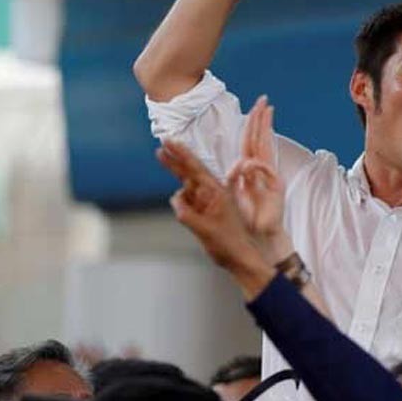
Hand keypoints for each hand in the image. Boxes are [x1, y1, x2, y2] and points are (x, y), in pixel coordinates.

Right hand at [156, 140, 258, 270]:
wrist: (240, 258)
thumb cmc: (230, 244)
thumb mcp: (205, 229)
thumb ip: (186, 214)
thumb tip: (175, 198)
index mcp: (217, 192)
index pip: (196, 168)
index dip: (182, 154)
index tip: (171, 142)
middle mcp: (213, 194)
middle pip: (189, 172)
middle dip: (175, 161)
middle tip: (161, 148)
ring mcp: (208, 203)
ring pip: (187, 190)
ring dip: (180, 196)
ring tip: (190, 216)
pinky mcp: (204, 213)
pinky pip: (187, 204)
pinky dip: (183, 207)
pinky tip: (187, 217)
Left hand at [228, 96, 292, 262]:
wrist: (262, 235)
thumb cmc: (249, 218)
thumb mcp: (234, 195)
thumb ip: (234, 180)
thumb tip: (234, 167)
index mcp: (252, 170)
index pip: (251, 143)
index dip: (252, 126)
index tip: (255, 108)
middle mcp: (263, 170)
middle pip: (261, 139)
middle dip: (262, 119)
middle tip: (264, 101)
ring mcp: (271, 176)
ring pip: (266, 147)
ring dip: (265, 129)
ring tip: (267, 111)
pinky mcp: (276, 186)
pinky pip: (265, 169)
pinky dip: (256, 165)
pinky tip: (249, 161)